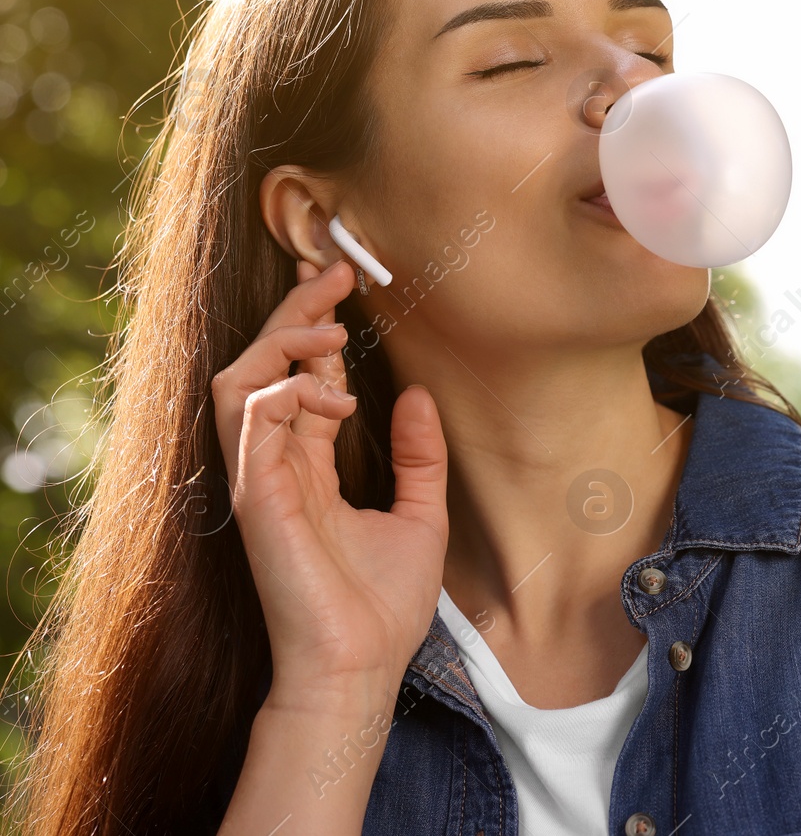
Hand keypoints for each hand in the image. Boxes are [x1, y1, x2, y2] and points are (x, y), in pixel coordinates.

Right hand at [211, 258, 448, 710]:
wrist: (360, 668)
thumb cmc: (383, 606)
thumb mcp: (421, 514)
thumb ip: (418, 456)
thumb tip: (416, 394)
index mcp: (308, 467)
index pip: (299, 379)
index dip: (315, 328)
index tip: (345, 285)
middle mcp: (276, 465)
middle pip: (263, 365)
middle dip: (294, 313)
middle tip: (333, 273)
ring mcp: (258, 477)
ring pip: (240, 379)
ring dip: (282, 341)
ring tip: (335, 331)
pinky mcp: (252, 494)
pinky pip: (245, 417)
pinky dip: (284, 388)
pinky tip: (335, 395)